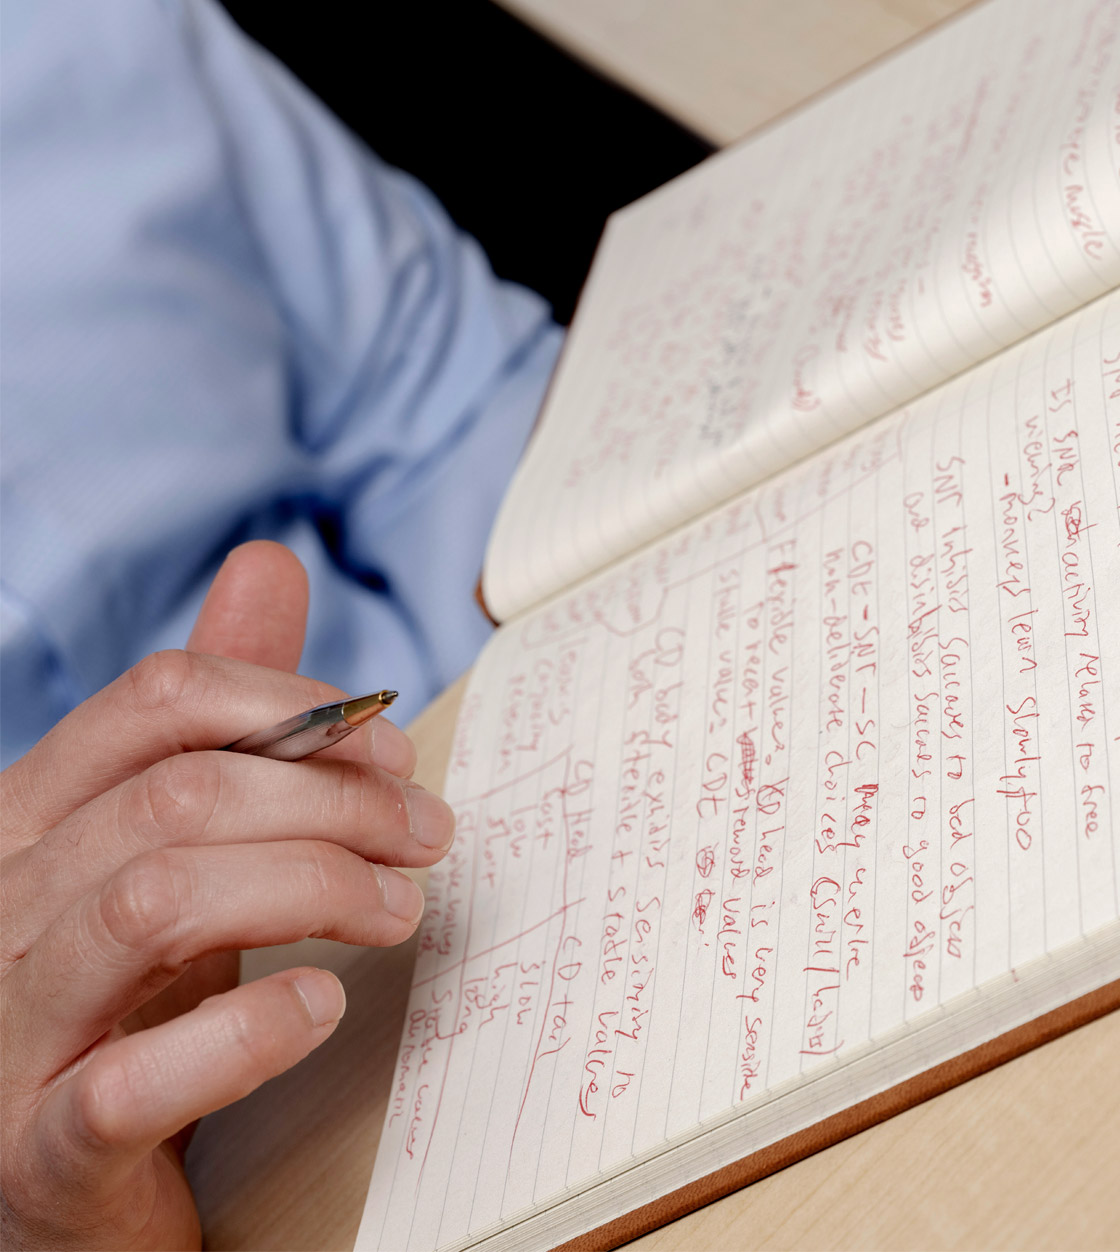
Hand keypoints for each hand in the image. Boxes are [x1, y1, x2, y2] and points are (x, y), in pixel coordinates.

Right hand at [0, 543, 454, 1248]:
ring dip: (315, 887)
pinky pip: (128, 1084)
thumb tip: (267, 561)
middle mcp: (4, 905)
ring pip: (158, 902)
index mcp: (35, 816)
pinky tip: (323, 1005)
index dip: (294, 707)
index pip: (158, 699)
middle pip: (181, 793)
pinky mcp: (41, 1153)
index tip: (394, 753)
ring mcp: (9, 1031)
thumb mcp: (176, 841)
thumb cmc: (132, 995)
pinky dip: (243, 1032)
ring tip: (401, 907)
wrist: (67, 1182)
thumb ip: (219, 714)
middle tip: (431, 835)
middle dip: (338, 801)